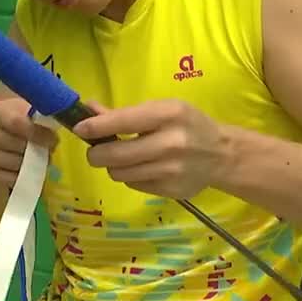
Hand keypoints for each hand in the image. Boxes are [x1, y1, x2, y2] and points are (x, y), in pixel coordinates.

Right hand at [0, 98, 58, 188]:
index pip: (16, 122)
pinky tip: (25, 167)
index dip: (37, 133)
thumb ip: (43, 115)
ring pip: (16, 163)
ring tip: (37, 157)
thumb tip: (67, 122)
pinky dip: (23, 175)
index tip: (53, 139)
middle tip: (49, 150)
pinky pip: (11, 177)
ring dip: (32, 163)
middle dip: (38, 149)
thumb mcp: (29, 113)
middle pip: (17, 145)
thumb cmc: (20, 122)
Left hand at [72, 99, 227, 199]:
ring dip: (114, 167)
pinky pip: (134, 185)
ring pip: (120, 173)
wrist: (222, 154)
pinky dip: (131, 177)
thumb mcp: (161, 109)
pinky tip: (144, 168)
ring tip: (123, 159)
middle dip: (97, 154)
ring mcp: (172, 170)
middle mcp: (171, 143)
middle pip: (116, 155)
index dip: (95, 127)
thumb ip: (125, 113)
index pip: (122, 122)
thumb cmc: (187, 125)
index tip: (79, 128)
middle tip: (95, 151)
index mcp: (168, 115)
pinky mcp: (172, 190)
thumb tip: (88, 110)